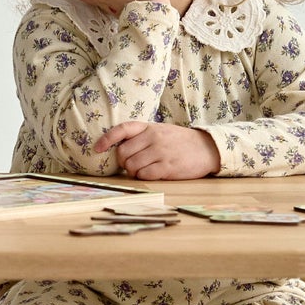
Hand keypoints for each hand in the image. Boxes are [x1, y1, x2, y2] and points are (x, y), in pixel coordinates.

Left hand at [94, 121, 220, 179]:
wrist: (207, 148)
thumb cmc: (179, 142)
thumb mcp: (160, 131)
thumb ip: (141, 137)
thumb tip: (117, 150)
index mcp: (149, 127)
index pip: (122, 129)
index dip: (107, 139)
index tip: (97, 148)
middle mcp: (154, 137)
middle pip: (123, 153)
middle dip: (123, 162)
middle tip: (132, 165)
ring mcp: (161, 152)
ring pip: (132, 166)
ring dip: (133, 172)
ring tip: (144, 170)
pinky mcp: (168, 167)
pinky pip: (145, 175)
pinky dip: (143, 177)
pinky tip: (152, 174)